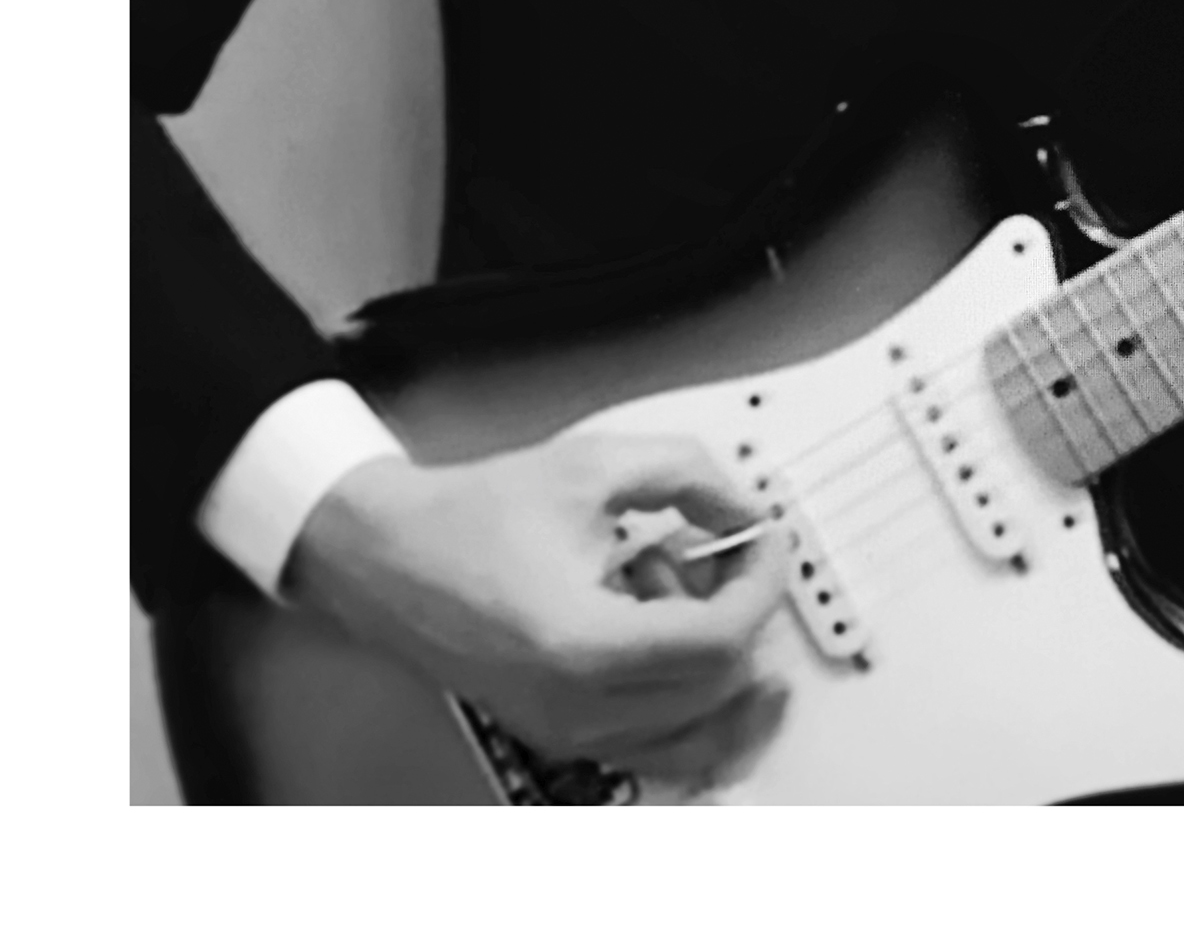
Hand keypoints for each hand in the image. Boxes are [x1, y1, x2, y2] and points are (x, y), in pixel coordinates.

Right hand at [284, 429, 790, 787]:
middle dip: (742, 608)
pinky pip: (663, 742)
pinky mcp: (565, 736)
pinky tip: (662, 621)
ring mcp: (571, 733)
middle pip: (720, 684)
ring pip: (701, 724)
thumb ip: (687, 475)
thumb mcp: (592, 466)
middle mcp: (577, 708)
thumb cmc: (475, 516)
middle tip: (727, 548)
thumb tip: (745, 512)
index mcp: (582, 645)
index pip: (720, 639)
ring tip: (671, 582)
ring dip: (714, 650)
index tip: (765, 537)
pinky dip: (688, 687)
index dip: (762, 581)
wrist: (392, 558)